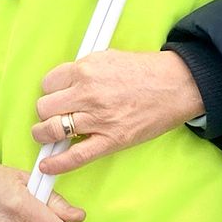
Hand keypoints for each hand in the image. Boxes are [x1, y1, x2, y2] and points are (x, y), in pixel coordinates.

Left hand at [30, 49, 203, 175]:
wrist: (177, 85)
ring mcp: (98, 119)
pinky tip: (46, 164)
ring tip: (45, 135)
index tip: (54, 96)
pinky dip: (58, 163)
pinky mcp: (111, 140)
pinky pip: (76, 156)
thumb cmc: (146, 70)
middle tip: (53, 114)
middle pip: (44, 107)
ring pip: (53, 129)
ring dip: (44, 134)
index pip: (47, 84)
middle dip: (45, 112)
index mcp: (85, 69)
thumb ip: (84, 69)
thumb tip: (65, 83)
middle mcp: (87, 93)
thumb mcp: (107, 57)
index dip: (49, 91)